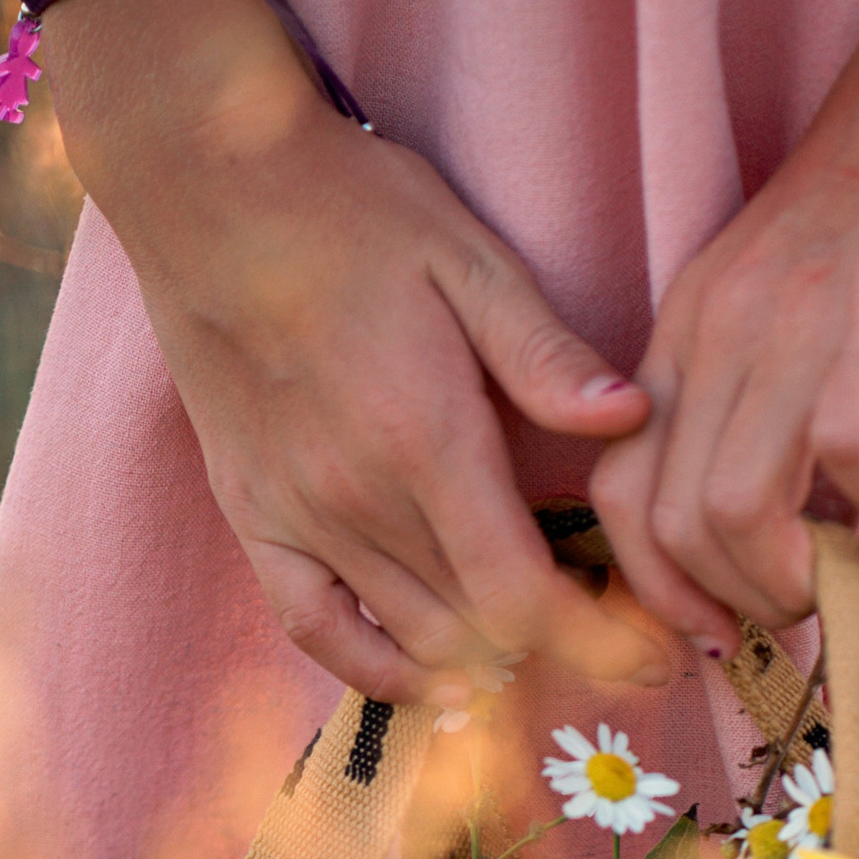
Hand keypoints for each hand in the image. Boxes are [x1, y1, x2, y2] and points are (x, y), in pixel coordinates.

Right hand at [60, 0, 678, 704]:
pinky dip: (379, 668)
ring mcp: (299, 515)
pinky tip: (433, 676)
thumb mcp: (469, 259)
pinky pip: (315, 630)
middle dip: (565, 650)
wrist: (206, 181)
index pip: (523, 600)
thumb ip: (546, 355)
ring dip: (488, 658)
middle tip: (620, 632)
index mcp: (427, 441)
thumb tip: (633, 417)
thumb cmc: (352, 209)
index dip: (598, 644)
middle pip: (481, 633)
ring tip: (546, 639)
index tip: (652, 655)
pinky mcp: (253, 515)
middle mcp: (360, 499)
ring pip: (412, 641)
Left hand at [592, 47, 858, 638]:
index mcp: (689, 332)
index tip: (726, 630)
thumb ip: (775, 395)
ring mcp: (789, 327)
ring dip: (798, 577)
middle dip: (735, 607)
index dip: (661, 588)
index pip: (618, 495)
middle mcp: (718, 334)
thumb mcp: (797, 299)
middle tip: (808, 616)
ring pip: (734, 511)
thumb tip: (802, 521)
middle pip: (669, 524)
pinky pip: (849, 457)